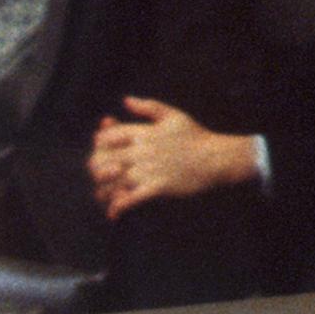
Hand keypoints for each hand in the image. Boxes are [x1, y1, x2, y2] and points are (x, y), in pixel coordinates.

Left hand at [86, 96, 256, 219]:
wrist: (218, 157)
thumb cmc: (195, 136)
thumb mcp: (173, 115)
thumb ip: (148, 107)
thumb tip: (125, 100)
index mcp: (143, 133)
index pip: (106, 138)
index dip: (97, 146)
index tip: (101, 153)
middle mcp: (142, 150)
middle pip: (103, 161)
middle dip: (96, 170)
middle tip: (99, 176)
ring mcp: (150, 169)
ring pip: (113, 182)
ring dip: (104, 191)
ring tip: (104, 196)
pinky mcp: (158, 187)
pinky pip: (131, 199)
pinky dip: (119, 207)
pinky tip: (113, 213)